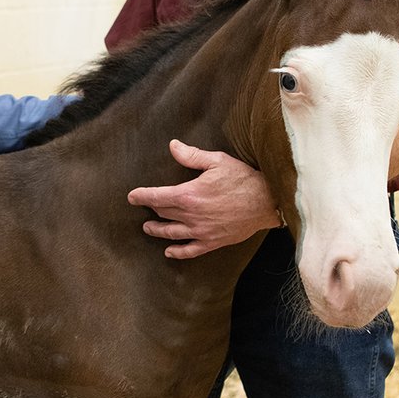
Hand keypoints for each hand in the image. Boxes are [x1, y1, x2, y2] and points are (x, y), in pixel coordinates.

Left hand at [128, 139, 280, 259]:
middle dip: (151, 208)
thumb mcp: (217, 161)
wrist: (267, 201)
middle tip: (145, 205)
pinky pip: (190, 250)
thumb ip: (191, 155)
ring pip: (171, 233)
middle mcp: (191, 215)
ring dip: (157, 230)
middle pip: (163, 213)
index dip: (141, 196)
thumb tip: (172, 145)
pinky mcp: (212, 241)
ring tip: (148, 228)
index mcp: (189, 194)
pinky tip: (169, 251)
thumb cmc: (243, 179)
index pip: (156, 196)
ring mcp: (201, 231)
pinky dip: (177, 251)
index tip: (131, 196)